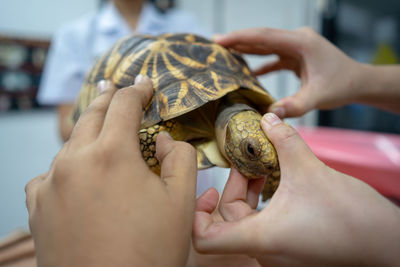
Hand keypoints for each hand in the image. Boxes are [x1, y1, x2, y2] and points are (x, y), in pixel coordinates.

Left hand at [25, 76, 196, 266]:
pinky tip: (79, 176)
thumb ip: (180, 158)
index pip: (124, 105)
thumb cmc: (149, 251)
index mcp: (111, 154)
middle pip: (92, 115)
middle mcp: (74, 161)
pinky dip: (68, 165)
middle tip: (118, 88)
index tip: (146, 87)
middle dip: (109, 99)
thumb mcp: (182, 201)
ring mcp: (50, 183)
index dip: (138, 91)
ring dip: (89, 133)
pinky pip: (52, 172)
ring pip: (71, 143)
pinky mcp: (37, 206)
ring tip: (103, 133)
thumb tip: (165, 140)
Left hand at [192, 113, 399, 266]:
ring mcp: (278, 253)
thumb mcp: (309, 169)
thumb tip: (269, 119)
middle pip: (228, 220)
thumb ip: (284, 140)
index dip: (197, 214)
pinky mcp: (291, 249)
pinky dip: (265, 202)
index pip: (205, 239)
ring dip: (251, 192)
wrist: (385, 244)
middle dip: (234, 186)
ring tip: (263, 166)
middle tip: (248, 162)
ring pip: (248, 222)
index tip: (209, 190)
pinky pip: (265, 226)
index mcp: (259, 238)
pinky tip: (278, 180)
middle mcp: (264, 252)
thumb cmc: (351, 218)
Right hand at [215, 27, 363, 117]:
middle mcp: (297, 40)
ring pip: (266, 46)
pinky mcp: (296, 56)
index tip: (219, 40)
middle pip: (261, 38)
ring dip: (246, 49)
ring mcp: (296, 47)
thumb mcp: (318, 96)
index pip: (264, 37)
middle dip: (238, 41)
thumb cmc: (342, 85)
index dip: (240, 38)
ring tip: (224, 54)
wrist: (358, 82)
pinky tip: (248, 72)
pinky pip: (273, 57)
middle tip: (214, 45)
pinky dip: (260, 63)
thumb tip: (269, 115)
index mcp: (301, 43)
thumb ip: (295, 106)